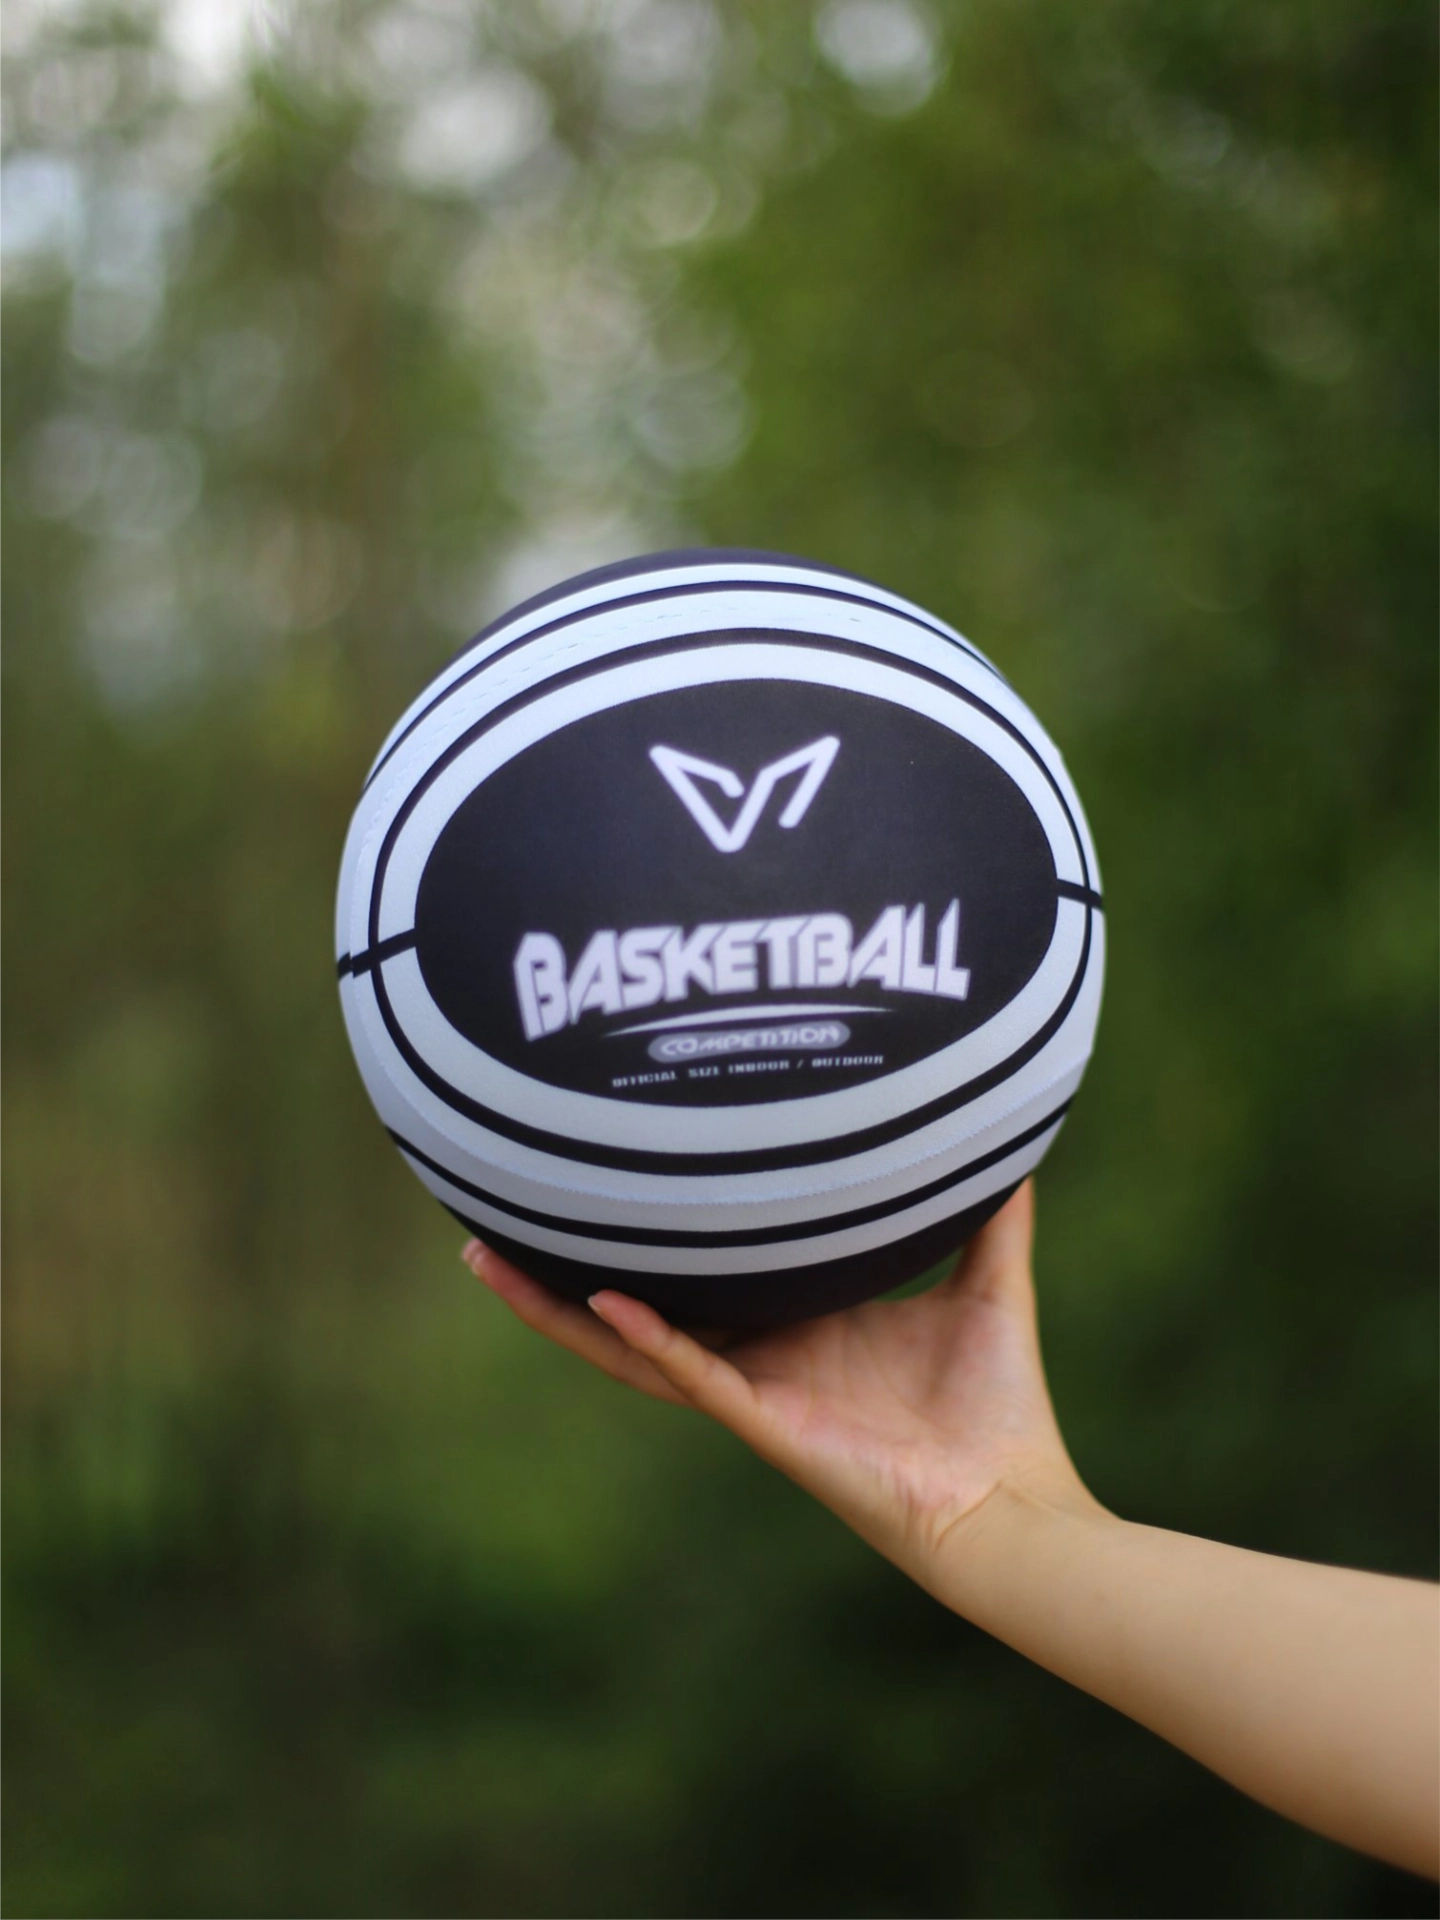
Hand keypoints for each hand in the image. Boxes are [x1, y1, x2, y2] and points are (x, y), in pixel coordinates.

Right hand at [463, 1182, 1096, 1588]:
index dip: (643, 1237)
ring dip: (560, 1312)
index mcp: (797, 1325)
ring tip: (492, 1262)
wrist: (1014, 1504)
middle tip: (491, 1224)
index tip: (597, 1180)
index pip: (699, 1276)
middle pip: (634, 1310)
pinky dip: (648, 1339)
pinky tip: (603, 1299)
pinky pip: (693, 1379)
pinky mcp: (767, 1426)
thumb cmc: (999, 1409)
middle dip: (559, 1275)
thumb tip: (1007, 1127)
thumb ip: (992, 1213)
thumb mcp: (988, 1284)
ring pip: (631, 1348)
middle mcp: (760, 1358)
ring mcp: (753, 1395)